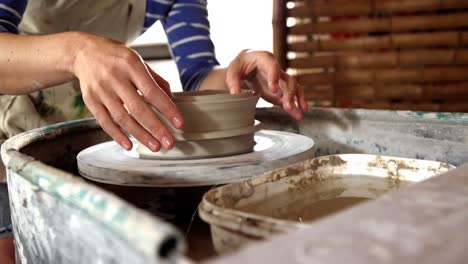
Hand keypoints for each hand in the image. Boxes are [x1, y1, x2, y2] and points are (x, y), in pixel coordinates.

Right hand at [72, 33, 183, 151]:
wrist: (83, 52)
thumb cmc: (115, 57)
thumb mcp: (137, 60)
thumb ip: (155, 79)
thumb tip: (172, 99)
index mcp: (131, 65)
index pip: (152, 91)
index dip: (167, 109)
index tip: (179, 123)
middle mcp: (114, 78)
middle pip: (137, 108)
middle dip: (156, 128)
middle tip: (169, 142)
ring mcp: (101, 90)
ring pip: (122, 118)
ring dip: (140, 135)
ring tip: (155, 146)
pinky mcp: (90, 100)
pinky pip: (105, 122)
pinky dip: (117, 135)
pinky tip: (129, 145)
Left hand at [226, 50, 306, 119]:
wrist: (246, 65)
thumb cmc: (240, 65)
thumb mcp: (233, 70)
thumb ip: (233, 81)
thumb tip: (236, 93)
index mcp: (265, 59)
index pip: (273, 67)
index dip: (275, 78)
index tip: (273, 90)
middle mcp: (276, 69)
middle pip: (287, 79)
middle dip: (289, 92)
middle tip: (287, 105)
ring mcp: (280, 80)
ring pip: (293, 87)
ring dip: (296, 99)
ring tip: (299, 112)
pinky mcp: (279, 90)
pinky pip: (289, 97)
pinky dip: (295, 105)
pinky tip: (298, 114)